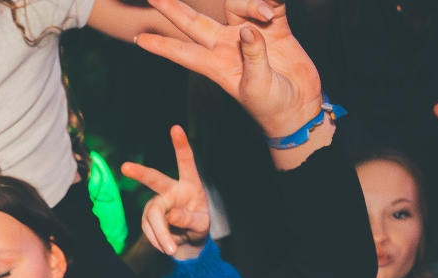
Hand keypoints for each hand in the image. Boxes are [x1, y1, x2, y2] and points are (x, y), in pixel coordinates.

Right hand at [123, 125, 210, 257]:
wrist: (187, 244)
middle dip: (140, 174)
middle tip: (126, 167)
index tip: (175, 128)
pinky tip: (165, 245)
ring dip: (160, 235)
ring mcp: (157, 202)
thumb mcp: (201, 226)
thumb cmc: (198, 228)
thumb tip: (171, 215)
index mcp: (189, 185)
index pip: (186, 162)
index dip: (181, 146)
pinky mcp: (148, 216)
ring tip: (171, 249)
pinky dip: (157, 240)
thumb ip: (189, 220)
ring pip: (153, 216)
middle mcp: (171, 190)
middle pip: (155, 180)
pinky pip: (148, 229)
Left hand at [136, 0, 322, 146]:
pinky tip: (272, 7)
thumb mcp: (257, 86)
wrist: (298, 106)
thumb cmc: (271, 105)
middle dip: (173, 7)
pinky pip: (268, 5)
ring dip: (250, 2)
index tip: (139, 40)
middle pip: (194, 21)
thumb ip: (252, 58)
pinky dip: (270, 0)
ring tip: (267, 13)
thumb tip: (248, 30)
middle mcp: (227, 45)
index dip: (162, 45)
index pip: (183, 52)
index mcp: (216, 64)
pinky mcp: (273, 29)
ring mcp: (248, 35)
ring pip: (236, 5)